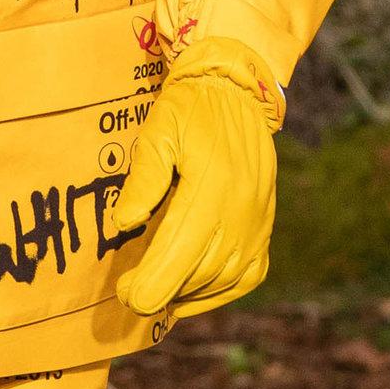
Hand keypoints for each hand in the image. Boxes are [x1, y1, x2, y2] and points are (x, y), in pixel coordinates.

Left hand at [114, 39, 281, 326]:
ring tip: (156, 284)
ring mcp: (257, 228)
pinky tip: (189, 287)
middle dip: (157, 292)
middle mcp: (239, 215)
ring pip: (216, 284)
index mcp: (211, 190)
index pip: (174, 261)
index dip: (145, 288)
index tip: (124, 287)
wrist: (238, 96)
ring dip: (183, 293)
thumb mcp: (159, 132)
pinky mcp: (265, 234)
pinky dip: (214, 292)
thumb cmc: (189, 112)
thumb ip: (144, 178)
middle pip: (192, 279)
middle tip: (130, 290)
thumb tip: (124, 223)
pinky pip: (243, 280)